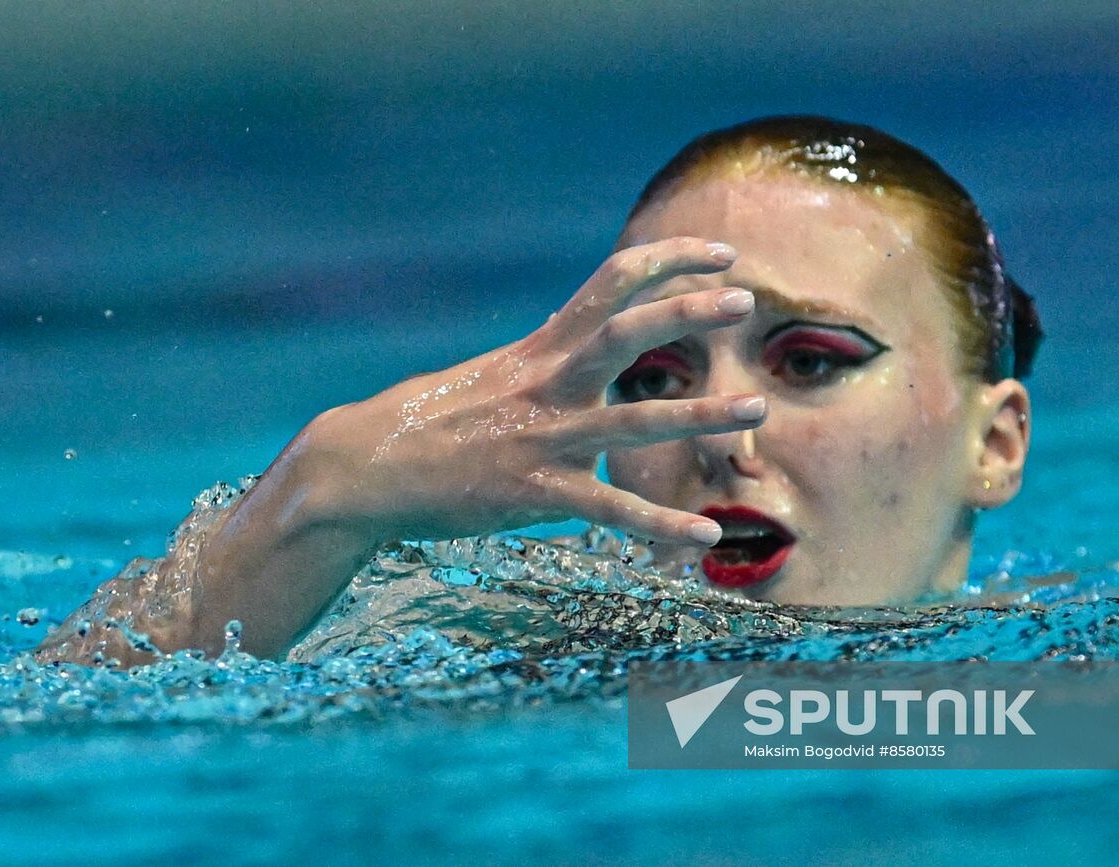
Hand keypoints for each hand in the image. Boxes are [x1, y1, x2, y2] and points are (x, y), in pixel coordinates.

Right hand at [293, 236, 764, 547]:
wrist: (361, 469)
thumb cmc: (425, 422)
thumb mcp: (487, 373)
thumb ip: (538, 351)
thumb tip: (563, 319)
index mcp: (538, 349)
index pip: (609, 283)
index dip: (667, 262)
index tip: (719, 256)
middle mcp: (545, 383)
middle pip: (624, 331)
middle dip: (686, 312)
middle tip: (744, 302)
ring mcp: (540, 437)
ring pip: (633, 419)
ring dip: (700, 414)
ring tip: (757, 410)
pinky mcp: (531, 492)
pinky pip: (608, 508)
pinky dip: (660, 524)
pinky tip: (705, 534)